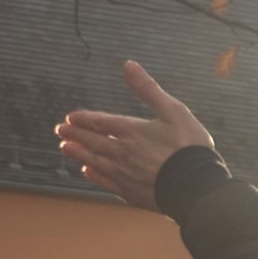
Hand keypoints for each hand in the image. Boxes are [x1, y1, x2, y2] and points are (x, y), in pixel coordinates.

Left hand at [54, 58, 215, 207]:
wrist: (196, 186)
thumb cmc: (189, 147)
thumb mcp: (173, 111)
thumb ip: (148, 89)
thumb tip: (129, 65)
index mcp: (131, 131)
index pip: (100, 122)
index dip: (84, 119)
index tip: (70, 117)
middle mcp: (122, 152)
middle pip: (92, 141)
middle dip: (75, 134)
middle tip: (60, 130)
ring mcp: (125, 174)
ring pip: (94, 161)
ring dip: (78, 153)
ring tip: (65, 148)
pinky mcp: (131, 193)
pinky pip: (106, 183)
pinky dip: (95, 176)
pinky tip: (88, 171)